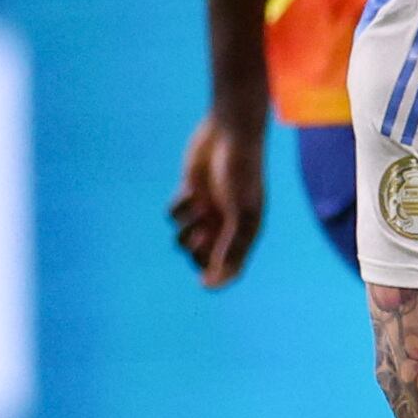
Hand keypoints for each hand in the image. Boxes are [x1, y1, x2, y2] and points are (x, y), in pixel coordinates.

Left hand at [168, 109, 267, 287]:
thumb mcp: (240, 214)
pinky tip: (189, 190)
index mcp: (244, 234)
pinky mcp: (190, 196)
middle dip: (196, 251)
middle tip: (202, 233)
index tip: (201, 279)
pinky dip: (178, 207)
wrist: (230, 133)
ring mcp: (206, 212)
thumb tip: (212, 283)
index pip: (229, 271)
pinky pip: (173, 216)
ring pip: (183, 239)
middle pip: (201, 259)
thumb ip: (229, 249)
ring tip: (198, 207)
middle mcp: (225, 227)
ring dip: (185, 228)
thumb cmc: (242, 173)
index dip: (215, 278)